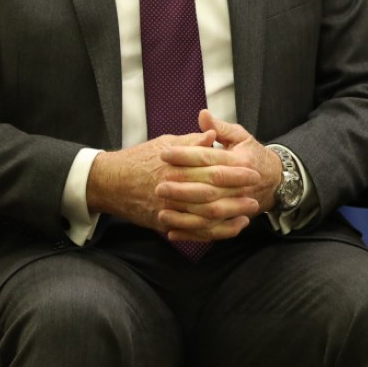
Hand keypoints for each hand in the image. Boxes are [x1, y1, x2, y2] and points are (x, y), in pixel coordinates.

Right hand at [87, 127, 260, 234]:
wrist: (110, 182)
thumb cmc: (139, 159)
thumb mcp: (166, 142)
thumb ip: (191, 141)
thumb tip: (213, 135)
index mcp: (177, 165)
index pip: (213, 168)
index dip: (236, 171)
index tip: (254, 170)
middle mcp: (174, 187)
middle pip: (213, 193)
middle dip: (238, 194)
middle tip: (257, 193)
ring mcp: (169, 208)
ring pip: (206, 216)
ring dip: (231, 215)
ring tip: (249, 213)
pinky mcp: (165, 223)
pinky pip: (194, 231)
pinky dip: (214, 232)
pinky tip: (231, 228)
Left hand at [156, 111, 285, 239]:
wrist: (275, 181)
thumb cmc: (252, 156)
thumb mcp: (241, 137)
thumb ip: (220, 127)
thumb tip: (202, 115)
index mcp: (240, 160)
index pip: (208, 157)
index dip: (186, 155)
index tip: (164, 153)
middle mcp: (240, 184)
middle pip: (208, 186)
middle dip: (182, 186)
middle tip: (159, 183)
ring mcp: (238, 204)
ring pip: (209, 212)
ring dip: (184, 213)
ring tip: (161, 208)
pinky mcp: (233, 220)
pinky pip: (212, 231)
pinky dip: (191, 233)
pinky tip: (171, 231)